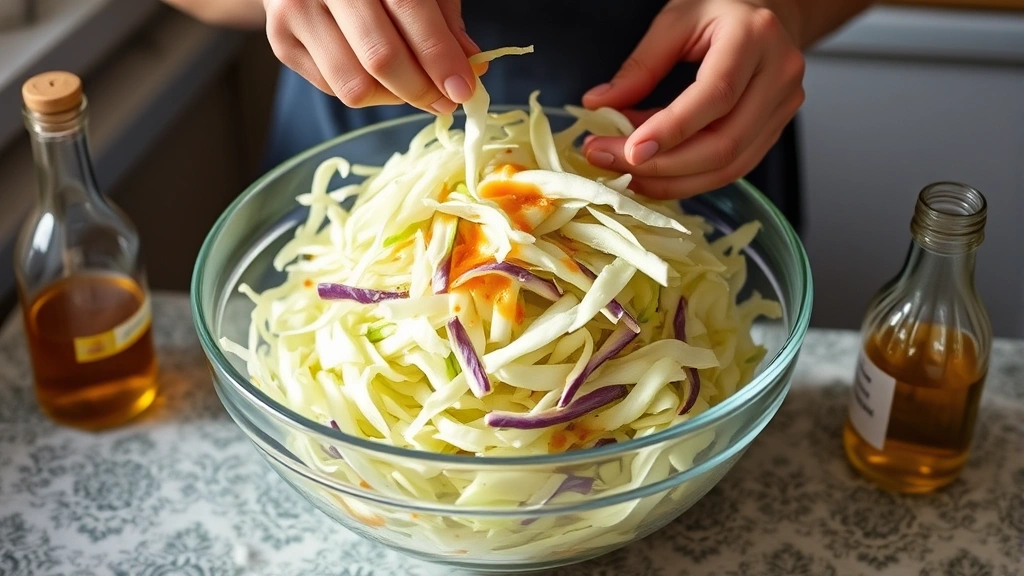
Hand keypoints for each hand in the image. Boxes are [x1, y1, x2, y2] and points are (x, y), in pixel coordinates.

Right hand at [263, 0, 480, 113]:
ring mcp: (296, 12)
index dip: (440, 56)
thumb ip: (443, 18)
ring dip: (394, 97)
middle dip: (421, 89)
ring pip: (354, 85)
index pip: (410, 11)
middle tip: (445, 100)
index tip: (464, 88)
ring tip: (413, 87)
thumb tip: (472, 65)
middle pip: (379, 57)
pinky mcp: (282, 41)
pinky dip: (367, 91)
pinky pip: (334, 89)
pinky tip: (379, 75)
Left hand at [581, 0, 805, 198]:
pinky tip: (656, 173)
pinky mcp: (775, 130)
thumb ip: (640, 66)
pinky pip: (732, 168)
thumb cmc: (721, 10)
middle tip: (611, 161)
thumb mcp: (675, 21)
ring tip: (627, 173)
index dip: (671, 130)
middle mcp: (779, 75)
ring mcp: (782, 107)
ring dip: (672, 180)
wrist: (769, 12)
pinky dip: (690, 178)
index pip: (715, 95)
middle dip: (663, 165)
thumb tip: (599, 105)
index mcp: (754, 37)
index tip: (629, 150)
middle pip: (724, 143)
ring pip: (729, 166)